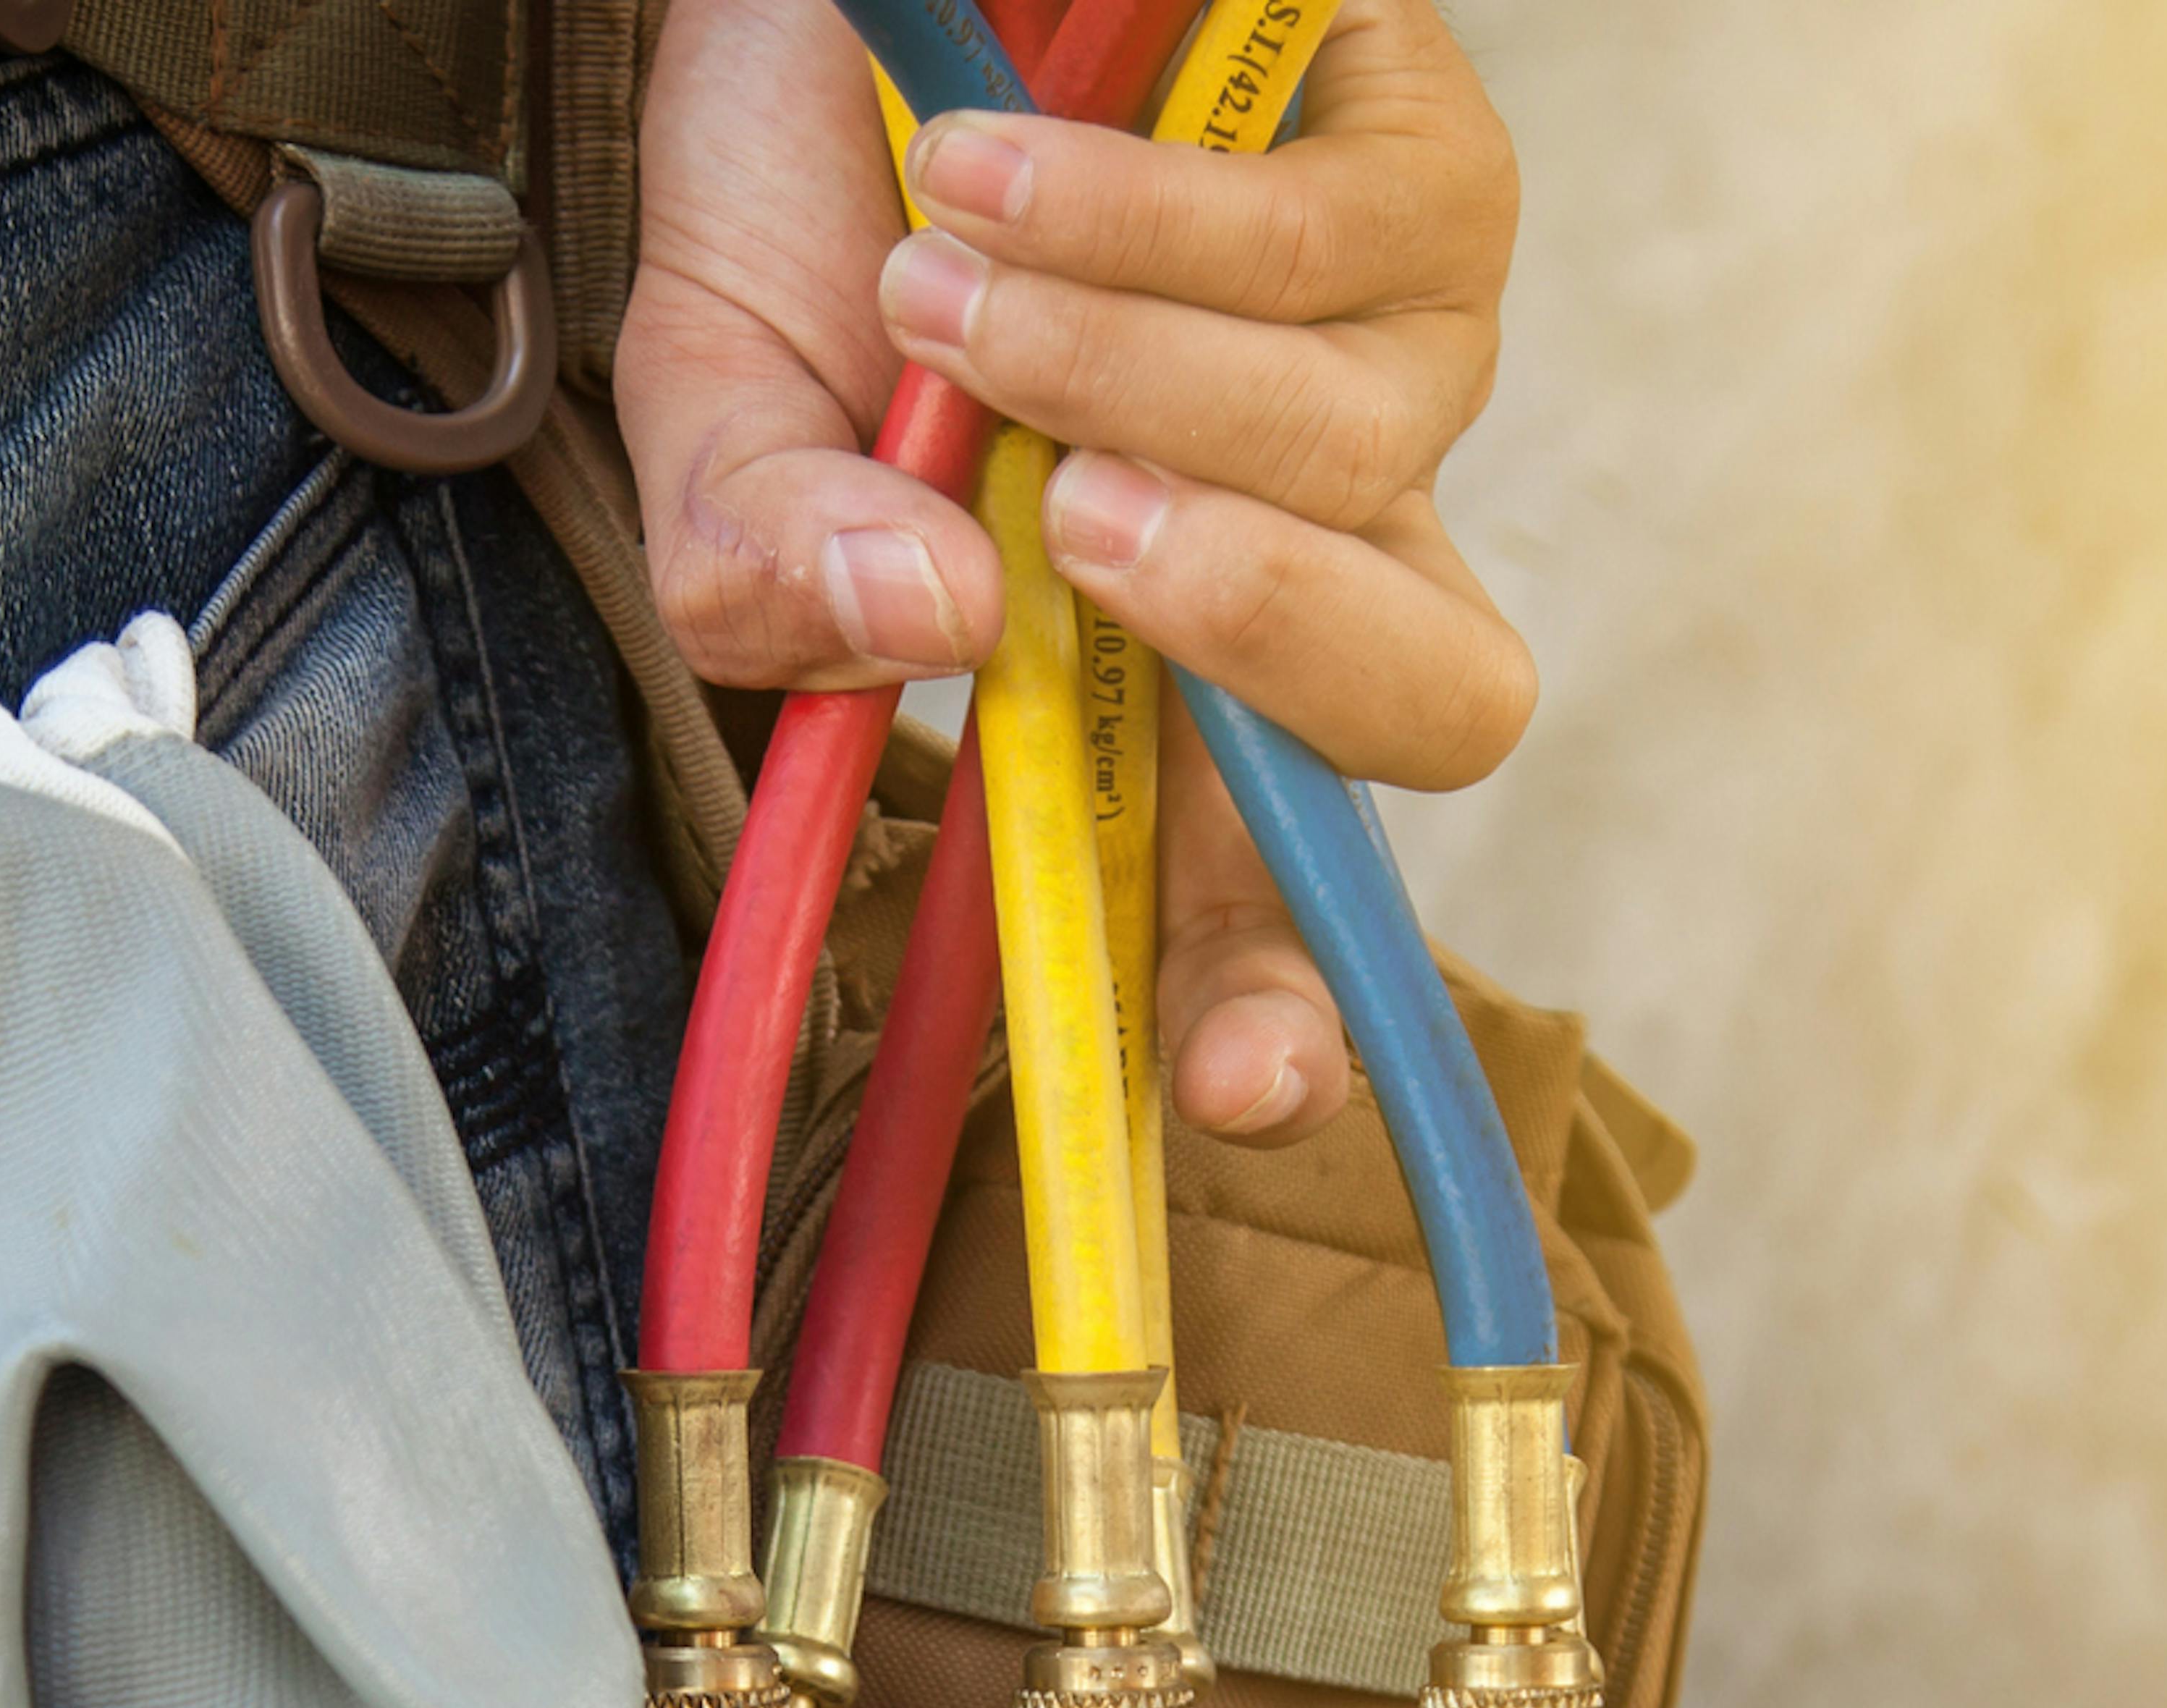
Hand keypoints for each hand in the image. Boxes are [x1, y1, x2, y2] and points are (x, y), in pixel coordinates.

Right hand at [615, 0, 1532, 1145]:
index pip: (1288, 906)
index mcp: (1174, 679)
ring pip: (1355, 458)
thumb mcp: (724, 413)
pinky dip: (1149, 227)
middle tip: (1075, 534)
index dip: (1279, 1015)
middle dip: (1268, 641)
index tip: (1221, 1080)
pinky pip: (1344, 251)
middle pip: (1442, 706)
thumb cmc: (806, 201)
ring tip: (935, 278)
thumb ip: (765, 568)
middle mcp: (1325, 551)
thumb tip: (918, 627)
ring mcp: (1405, 371)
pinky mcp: (1429, 183)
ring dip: (1119, 373)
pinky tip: (1000, 169)